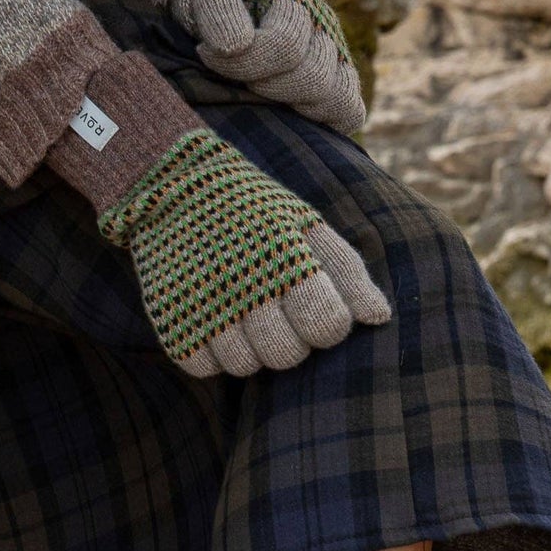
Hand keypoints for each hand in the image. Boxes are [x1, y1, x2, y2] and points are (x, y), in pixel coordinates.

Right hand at [98, 129, 389, 377]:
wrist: (173, 182)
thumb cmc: (255, 211)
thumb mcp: (305, 225)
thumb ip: (346, 270)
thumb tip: (379, 318)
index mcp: (287, 256)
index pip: (329, 326)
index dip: (329, 323)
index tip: (316, 304)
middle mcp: (245, 283)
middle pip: (287, 356)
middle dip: (289, 339)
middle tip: (276, 310)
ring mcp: (204, 304)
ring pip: (244, 368)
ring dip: (248, 348)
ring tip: (242, 313)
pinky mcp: (171, 319)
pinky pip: (203, 368)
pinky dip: (209, 352)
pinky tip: (211, 320)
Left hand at [189, 0, 364, 137]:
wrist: (239, 8)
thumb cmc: (221, 8)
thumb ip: (218, 13)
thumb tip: (237, 45)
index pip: (286, 45)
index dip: (244, 63)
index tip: (205, 54)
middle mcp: (325, 27)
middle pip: (315, 78)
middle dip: (269, 88)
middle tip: (242, 83)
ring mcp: (338, 59)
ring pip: (337, 99)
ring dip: (295, 108)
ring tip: (264, 96)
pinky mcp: (343, 88)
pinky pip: (351, 114)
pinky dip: (324, 122)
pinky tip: (289, 113)